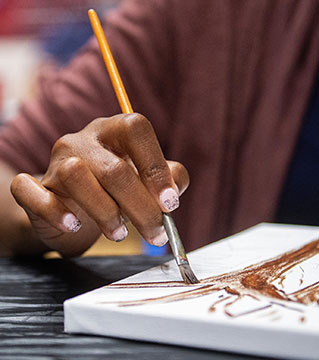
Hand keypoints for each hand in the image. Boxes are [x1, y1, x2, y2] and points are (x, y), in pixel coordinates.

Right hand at [10, 114, 188, 256]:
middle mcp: (84, 141)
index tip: (170, 204)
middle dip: (141, 208)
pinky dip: (55, 212)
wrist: (76, 206)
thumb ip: (170, 179)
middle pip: (113, 168)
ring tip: (119, 232)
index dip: (155, 166)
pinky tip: (74, 226)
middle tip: (156, 234)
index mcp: (115, 131)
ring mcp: (56, 161)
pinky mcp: (33, 187)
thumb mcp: (148, 180)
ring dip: (105, 212)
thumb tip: (173, 192)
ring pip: (75, 175)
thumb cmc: (118, 192)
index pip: (136, 129)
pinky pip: (32, 192)